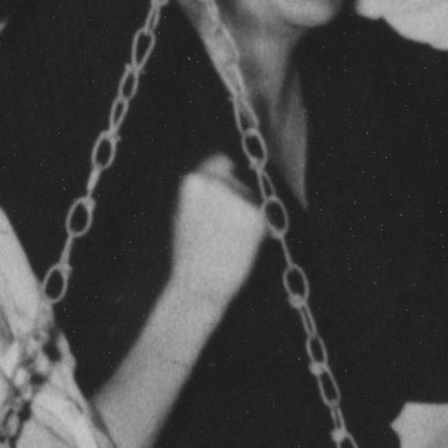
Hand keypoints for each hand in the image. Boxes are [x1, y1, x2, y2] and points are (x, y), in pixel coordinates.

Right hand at [167, 155, 269, 298]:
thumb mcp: (184, 215)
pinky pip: (262, 216)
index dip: (227, 176)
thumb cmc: (189, 257)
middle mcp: (216, 183)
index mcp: (194, 181)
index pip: (221, 161)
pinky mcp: (256, 215)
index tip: (231, 191)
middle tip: (224, 233)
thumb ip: (202, 194)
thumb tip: (225, 174)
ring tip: (228, 243)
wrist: (198, 286)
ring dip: (246, 217)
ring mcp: (237, 198)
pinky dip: (258, 231)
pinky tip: (241, 247)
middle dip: (237, 202)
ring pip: (252, 200)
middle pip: (238, 183)